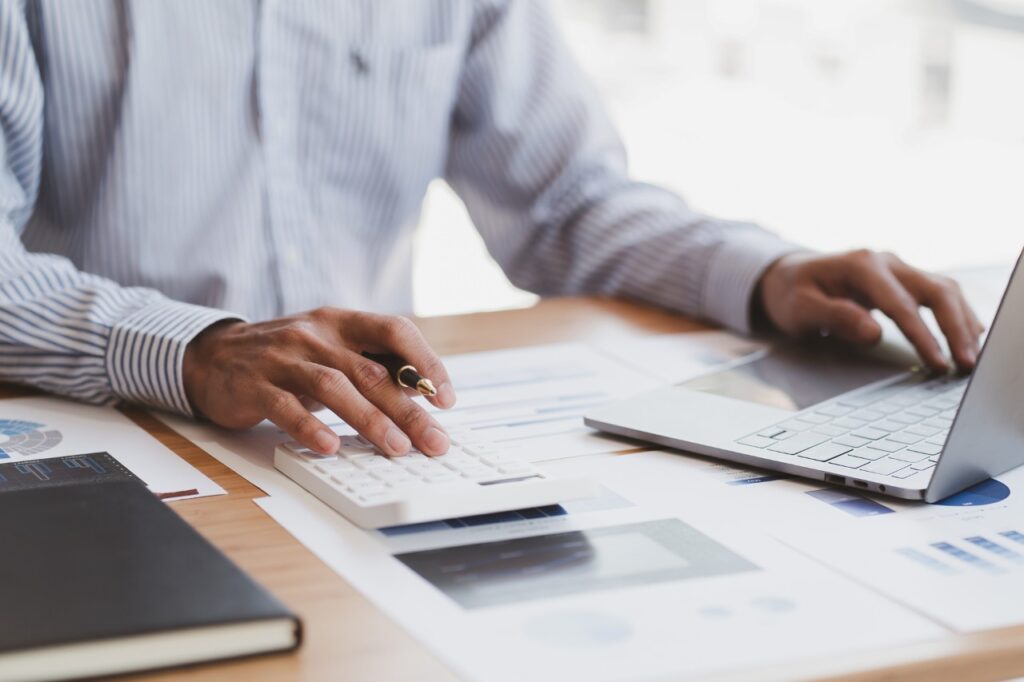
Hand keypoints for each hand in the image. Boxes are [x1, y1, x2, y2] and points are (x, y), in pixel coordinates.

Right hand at [182, 308, 455, 455]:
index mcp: (342, 323)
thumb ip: (372, 363)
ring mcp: (283, 358)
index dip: (425, 362)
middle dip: (409, 410)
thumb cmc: (288, 357)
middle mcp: (315, 335)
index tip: (446, 399)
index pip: (394, 331)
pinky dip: (310, 428)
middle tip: (434, 441)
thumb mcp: (331, 349)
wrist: (213, 355)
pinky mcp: (255, 386)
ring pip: (335, 387)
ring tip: (396, 448)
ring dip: (370, 420)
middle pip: (371, 371)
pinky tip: (330, 447)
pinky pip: (286, 407)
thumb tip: (424, 392)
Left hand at [757, 249, 984, 370]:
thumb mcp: (800, 308)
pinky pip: (939, 294)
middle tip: (967, 364)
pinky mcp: (904, 280)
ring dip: (962, 322)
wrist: (787, 275)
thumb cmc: (791, 292)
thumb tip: (874, 334)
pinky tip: (969, 336)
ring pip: (944, 290)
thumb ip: (836, 318)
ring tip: (973, 356)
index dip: (922, 334)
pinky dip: (957, 314)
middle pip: (936, 290)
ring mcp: (898, 269)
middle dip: (955, 328)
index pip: (900, 303)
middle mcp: (886, 262)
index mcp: (860, 266)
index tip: (937, 362)